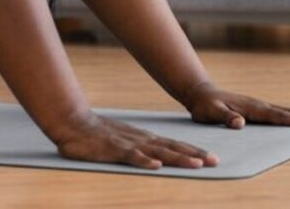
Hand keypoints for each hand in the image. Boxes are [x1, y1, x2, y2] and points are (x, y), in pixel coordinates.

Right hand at [53, 111, 220, 170]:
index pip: (174, 145)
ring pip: (158, 152)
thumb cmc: (98, 135)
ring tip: (196, 164)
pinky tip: (156, 167)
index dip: (193, 151)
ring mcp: (129, 144)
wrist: (74, 123)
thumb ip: (139, 150)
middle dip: (195, 155)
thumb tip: (156, 160)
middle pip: (173, 147)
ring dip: (178, 158)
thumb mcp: (124, 142)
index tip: (211, 158)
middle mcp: (142, 140)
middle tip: (215, 162)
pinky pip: (131, 156)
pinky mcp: (114, 149)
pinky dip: (144, 161)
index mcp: (145, 139)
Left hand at [183, 82, 289, 128]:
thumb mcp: (210, 112)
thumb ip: (225, 117)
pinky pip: (281, 114)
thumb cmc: (205, 105)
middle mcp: (260, 105)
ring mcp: (261, 107)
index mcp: (252, 107)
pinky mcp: (258, 110)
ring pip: (288, 112)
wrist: (201, 94)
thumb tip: (240, 124)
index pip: (278, 116)